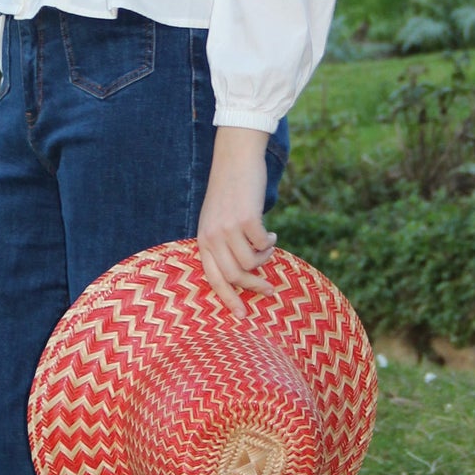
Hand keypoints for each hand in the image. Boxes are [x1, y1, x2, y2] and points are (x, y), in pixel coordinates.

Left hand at [196, 126, 277, 318]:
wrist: (235, 160)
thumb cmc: (229, 192)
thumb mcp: (217, 219)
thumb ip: (223, 244)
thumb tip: (245, 274)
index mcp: (203, 240)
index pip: (213, 279)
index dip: (228, 299)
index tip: (242, 315)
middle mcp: (212, 236)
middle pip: (234, 276)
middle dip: (254, 286)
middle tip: (270, 290)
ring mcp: (228, 228)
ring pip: (251, 262)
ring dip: (264, 257)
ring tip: (268, 244)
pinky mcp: (246, 219)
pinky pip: (263, 244)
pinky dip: (270, 242)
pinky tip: (271, 232)